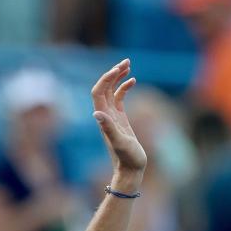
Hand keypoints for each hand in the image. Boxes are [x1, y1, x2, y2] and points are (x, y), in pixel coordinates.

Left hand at [91, 59, 146, 176]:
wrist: (130, 170)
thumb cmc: (127, 158)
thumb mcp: (119, 142)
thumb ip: (108, 128)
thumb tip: (96, 113)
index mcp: (103, 118)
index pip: (99, 92)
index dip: (106, 79)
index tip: (119, 69)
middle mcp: (105, 115)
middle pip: (104, 88)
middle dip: (113, 73)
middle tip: (127, 61)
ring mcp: (112, 117)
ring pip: (112, 92)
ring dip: (118, 77)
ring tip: (129, 65)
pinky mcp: (121, 120)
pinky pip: (119, 99)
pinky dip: (124, 88)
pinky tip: (133, 80)